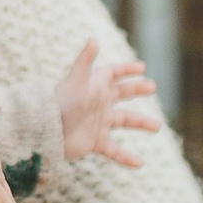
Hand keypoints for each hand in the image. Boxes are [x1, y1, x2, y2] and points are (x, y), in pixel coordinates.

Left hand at [57, 37, 160, 167]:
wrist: (45, 133)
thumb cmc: (60, 104)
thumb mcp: (75, 82)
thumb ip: (84, 61)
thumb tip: (92, 38)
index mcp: (94, 86)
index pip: (113, 73)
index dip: (126, 69)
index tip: (142, 67)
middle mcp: (97, 103)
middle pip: (121, 93)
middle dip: (137, 89)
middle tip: (152, 87)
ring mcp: (97, 123)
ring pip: (123, 121)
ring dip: (140, 123)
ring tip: (157, 126)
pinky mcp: (93, 142)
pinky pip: (113, 150)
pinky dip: (125, 157)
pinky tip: (139, 164)